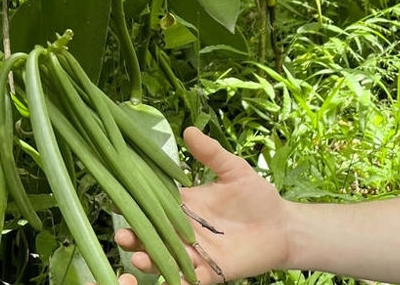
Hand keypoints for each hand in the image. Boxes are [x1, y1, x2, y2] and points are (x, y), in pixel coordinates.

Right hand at [110, 126, 291, 283]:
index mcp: (183, 205)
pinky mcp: (208, 273)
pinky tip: (164, 281)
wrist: (282, 226)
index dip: (134, 202)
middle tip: (122, 234)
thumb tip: (188, 130)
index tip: (117, 199)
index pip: (152, 203)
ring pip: (163, 259)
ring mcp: (193, 253)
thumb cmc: (257, 196)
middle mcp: (182, 231)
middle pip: (150, 234)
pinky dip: (173, 282)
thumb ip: (211, 154)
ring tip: (138, 257)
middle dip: (133, 236)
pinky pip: (185, 281)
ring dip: (148, 261)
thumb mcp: (234, 171)